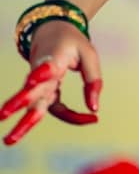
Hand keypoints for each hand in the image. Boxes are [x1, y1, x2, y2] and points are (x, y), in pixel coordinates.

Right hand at [1, 20, 101, 144]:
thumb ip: (93, 80)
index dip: (40, 74)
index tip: (31, 80)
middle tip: (4, 115)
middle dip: (18, 104)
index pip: (45, 67)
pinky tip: (87, 118)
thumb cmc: (72, 44)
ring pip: (33, 106)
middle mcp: (42, 74)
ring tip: (9, 140)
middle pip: (31, 92)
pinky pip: (55, 109)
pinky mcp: (43, 92)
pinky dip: (71, 116)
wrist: (52, 32)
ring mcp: (40, 85)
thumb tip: (94, 109)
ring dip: (23, 123)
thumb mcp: (89, 55)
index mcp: (52, 59)